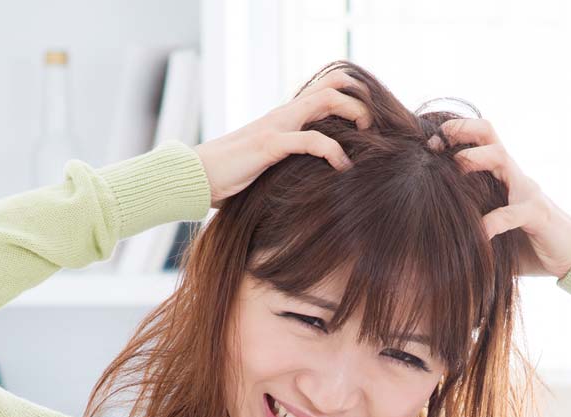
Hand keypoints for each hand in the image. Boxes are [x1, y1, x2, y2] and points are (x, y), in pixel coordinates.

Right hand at [193, 69, 372, 208]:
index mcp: (285, 118)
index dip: (352, 98)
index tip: (368, 125)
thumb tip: (316, 177)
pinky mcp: (269, 146)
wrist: (196, 177)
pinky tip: (343, 167)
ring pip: (324, 101)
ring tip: (368, 138)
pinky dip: (333, 151)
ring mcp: (277, 126)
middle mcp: (284, 114)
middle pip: (331, 85)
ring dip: (354, 114)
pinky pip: (310, 140)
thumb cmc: (232, 176)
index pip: (324, 90)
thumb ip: (291, 161)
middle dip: (360, 100)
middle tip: (374, 127)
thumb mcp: (269, 165)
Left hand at [430, 119, 570, 278]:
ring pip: (502, 158)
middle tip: (435, 144)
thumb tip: (427, 246)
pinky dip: (493, 221)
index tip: (427, 146)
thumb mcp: (489, 233)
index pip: (478, 139)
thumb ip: (466, 230)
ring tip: (456, 167)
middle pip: (489, 135)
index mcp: (500, 176)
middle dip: (461, 131)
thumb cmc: (525, 246)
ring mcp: (526, 191)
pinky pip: (513, 213)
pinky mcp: (537, 215)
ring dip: (476, 158)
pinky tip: (477, 233)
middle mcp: (513, 176)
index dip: (453, 135)